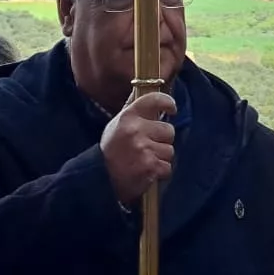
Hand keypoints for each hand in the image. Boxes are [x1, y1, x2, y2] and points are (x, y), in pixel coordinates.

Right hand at [99, 90, 176, 204]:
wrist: (100, 176)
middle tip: (149, 146)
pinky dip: (160, 172)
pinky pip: (167, 167)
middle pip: (169, 130)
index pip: (154, 100)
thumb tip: (153, 98)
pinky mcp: (149, 167)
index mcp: (128, 116)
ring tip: (146, 160)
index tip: (172, 109)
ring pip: (169, 151)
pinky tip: (147, 171)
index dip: (168, 103)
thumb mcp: (118, 124)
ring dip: (161, 157)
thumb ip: (136, 112)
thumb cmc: (113, 149)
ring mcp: (142, 149)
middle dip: (163, 140)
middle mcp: (135, 130)